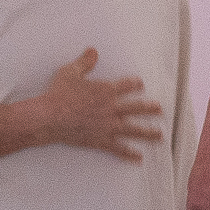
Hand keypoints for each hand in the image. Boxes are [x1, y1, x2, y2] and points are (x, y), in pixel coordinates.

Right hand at [0, 49, 163, 162]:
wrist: (50, 117)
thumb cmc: (58, 94)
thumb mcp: (70, 73)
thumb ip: (84, 63)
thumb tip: (93, 52)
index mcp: (106, 91)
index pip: (126, 86)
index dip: (134, 84)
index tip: (140, 84)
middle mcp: (111, 109)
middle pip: (137, 108)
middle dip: (149, 108)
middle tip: (159, 109)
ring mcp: (108, 126)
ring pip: (133, 130)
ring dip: (148, 132)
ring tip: (159, 135)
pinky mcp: (101, 140)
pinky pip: (119, 148)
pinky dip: (129, 153)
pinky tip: (139, 158)